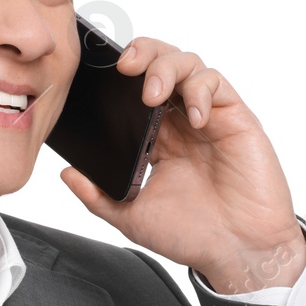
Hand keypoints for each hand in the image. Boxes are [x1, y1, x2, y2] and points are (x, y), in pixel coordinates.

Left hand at [57, 36, 305, 293]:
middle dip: (142, 53)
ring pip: (188, 64)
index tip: (98, 76)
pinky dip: (200, 90)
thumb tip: (66, 173)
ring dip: (166, 68)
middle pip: (161, 63)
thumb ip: (98, 196)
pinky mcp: (236, 119)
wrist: (239, 252)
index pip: (134, 89)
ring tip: (152, 95)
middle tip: (124, 67)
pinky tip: (194, 117)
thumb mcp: (132, 216)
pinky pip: (216, 85)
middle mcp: (181, 122)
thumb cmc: (194, 235)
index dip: (118, 76)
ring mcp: (209, 118)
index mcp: (156, 138)